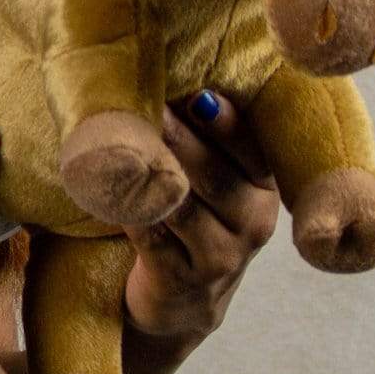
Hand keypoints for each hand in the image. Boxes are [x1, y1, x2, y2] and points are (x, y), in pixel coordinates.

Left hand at [121, 88, 280, 342]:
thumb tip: (172, 72)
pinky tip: (110, 186)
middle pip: (213, 173)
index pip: (249, 146)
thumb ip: (207, 135)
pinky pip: (151, 237)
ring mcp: (221, 257)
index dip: (222, 120)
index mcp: (265, 186)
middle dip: (178, 136)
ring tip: (123, 138)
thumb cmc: (194, 219)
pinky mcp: (182, 281)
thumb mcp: (216, 180)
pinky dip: (130, 209)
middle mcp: (254, 221)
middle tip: (148, 102)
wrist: (182, 300)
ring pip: (183, 206)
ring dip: (151, 171)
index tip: (195, 92)